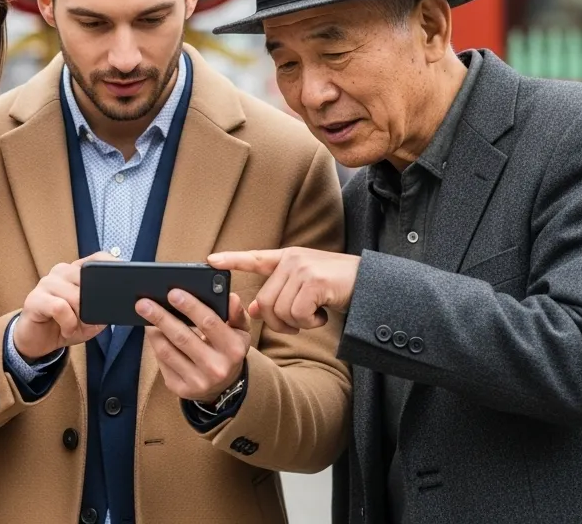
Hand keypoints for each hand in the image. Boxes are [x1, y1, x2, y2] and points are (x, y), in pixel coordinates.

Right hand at [13, 252, 113, 359]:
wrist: (38, 341)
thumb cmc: (66, 324)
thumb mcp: (92, 318)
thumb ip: (104, 307)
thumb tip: (117, 302)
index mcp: (77, 271)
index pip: (98, 258)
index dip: (113, 266)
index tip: (126, 281)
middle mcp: (62, 271)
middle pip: (88, 280)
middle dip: (94, 305)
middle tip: (88, 321)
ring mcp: (46, 283)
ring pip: (76, 296)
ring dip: (80, 318)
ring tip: (74, 327)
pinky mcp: (34, 298)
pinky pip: (60, 308)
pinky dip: (68, 323)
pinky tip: (66, 329)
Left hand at [140, 290, 250, 402]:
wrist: (223, 385)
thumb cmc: (228, 350)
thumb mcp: (240, 331)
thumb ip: (236, 314)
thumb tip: (231, 297)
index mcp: (233, 349)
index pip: (209, 323)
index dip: (190, 306)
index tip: (172, 293)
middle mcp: (216, 368)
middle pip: (182, 337)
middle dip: (161, 317)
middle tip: (144, 303)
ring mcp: (197, 381)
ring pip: (168, 351)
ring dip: (153, 331)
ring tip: (144, 314)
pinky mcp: (181, 389)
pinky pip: (162, 362)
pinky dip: (155, 344)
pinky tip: (151, 332)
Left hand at [208, 247, 360, 334]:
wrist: (372, 286)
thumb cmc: (338, 289)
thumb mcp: (306, 288)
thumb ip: (280, 294)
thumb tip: (252, 309)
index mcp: (288, 258)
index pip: (254, 257)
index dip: (232, 259)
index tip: (209, 261)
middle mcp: (292, 260)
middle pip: (264, 302)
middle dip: (278, 322)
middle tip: (300, 323)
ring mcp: (303, 269)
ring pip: (279, 311)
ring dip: (297, 323)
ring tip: (315, 315)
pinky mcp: (314, 282)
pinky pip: (297, 314)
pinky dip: (310, 322)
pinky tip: (323, 314)